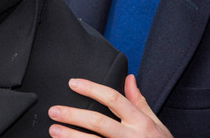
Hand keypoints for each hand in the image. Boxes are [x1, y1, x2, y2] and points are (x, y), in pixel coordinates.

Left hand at [48, 75, 172, 137]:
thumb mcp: (155, 123)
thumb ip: (139, 102)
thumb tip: (129, 78)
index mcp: (140, 122)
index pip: (114, 99)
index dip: (92, 89)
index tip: (73, 83)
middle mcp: (131, 136)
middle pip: (99, 122)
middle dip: (74, 115)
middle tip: (54, 111)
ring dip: (71, 136)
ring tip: (54, 130)